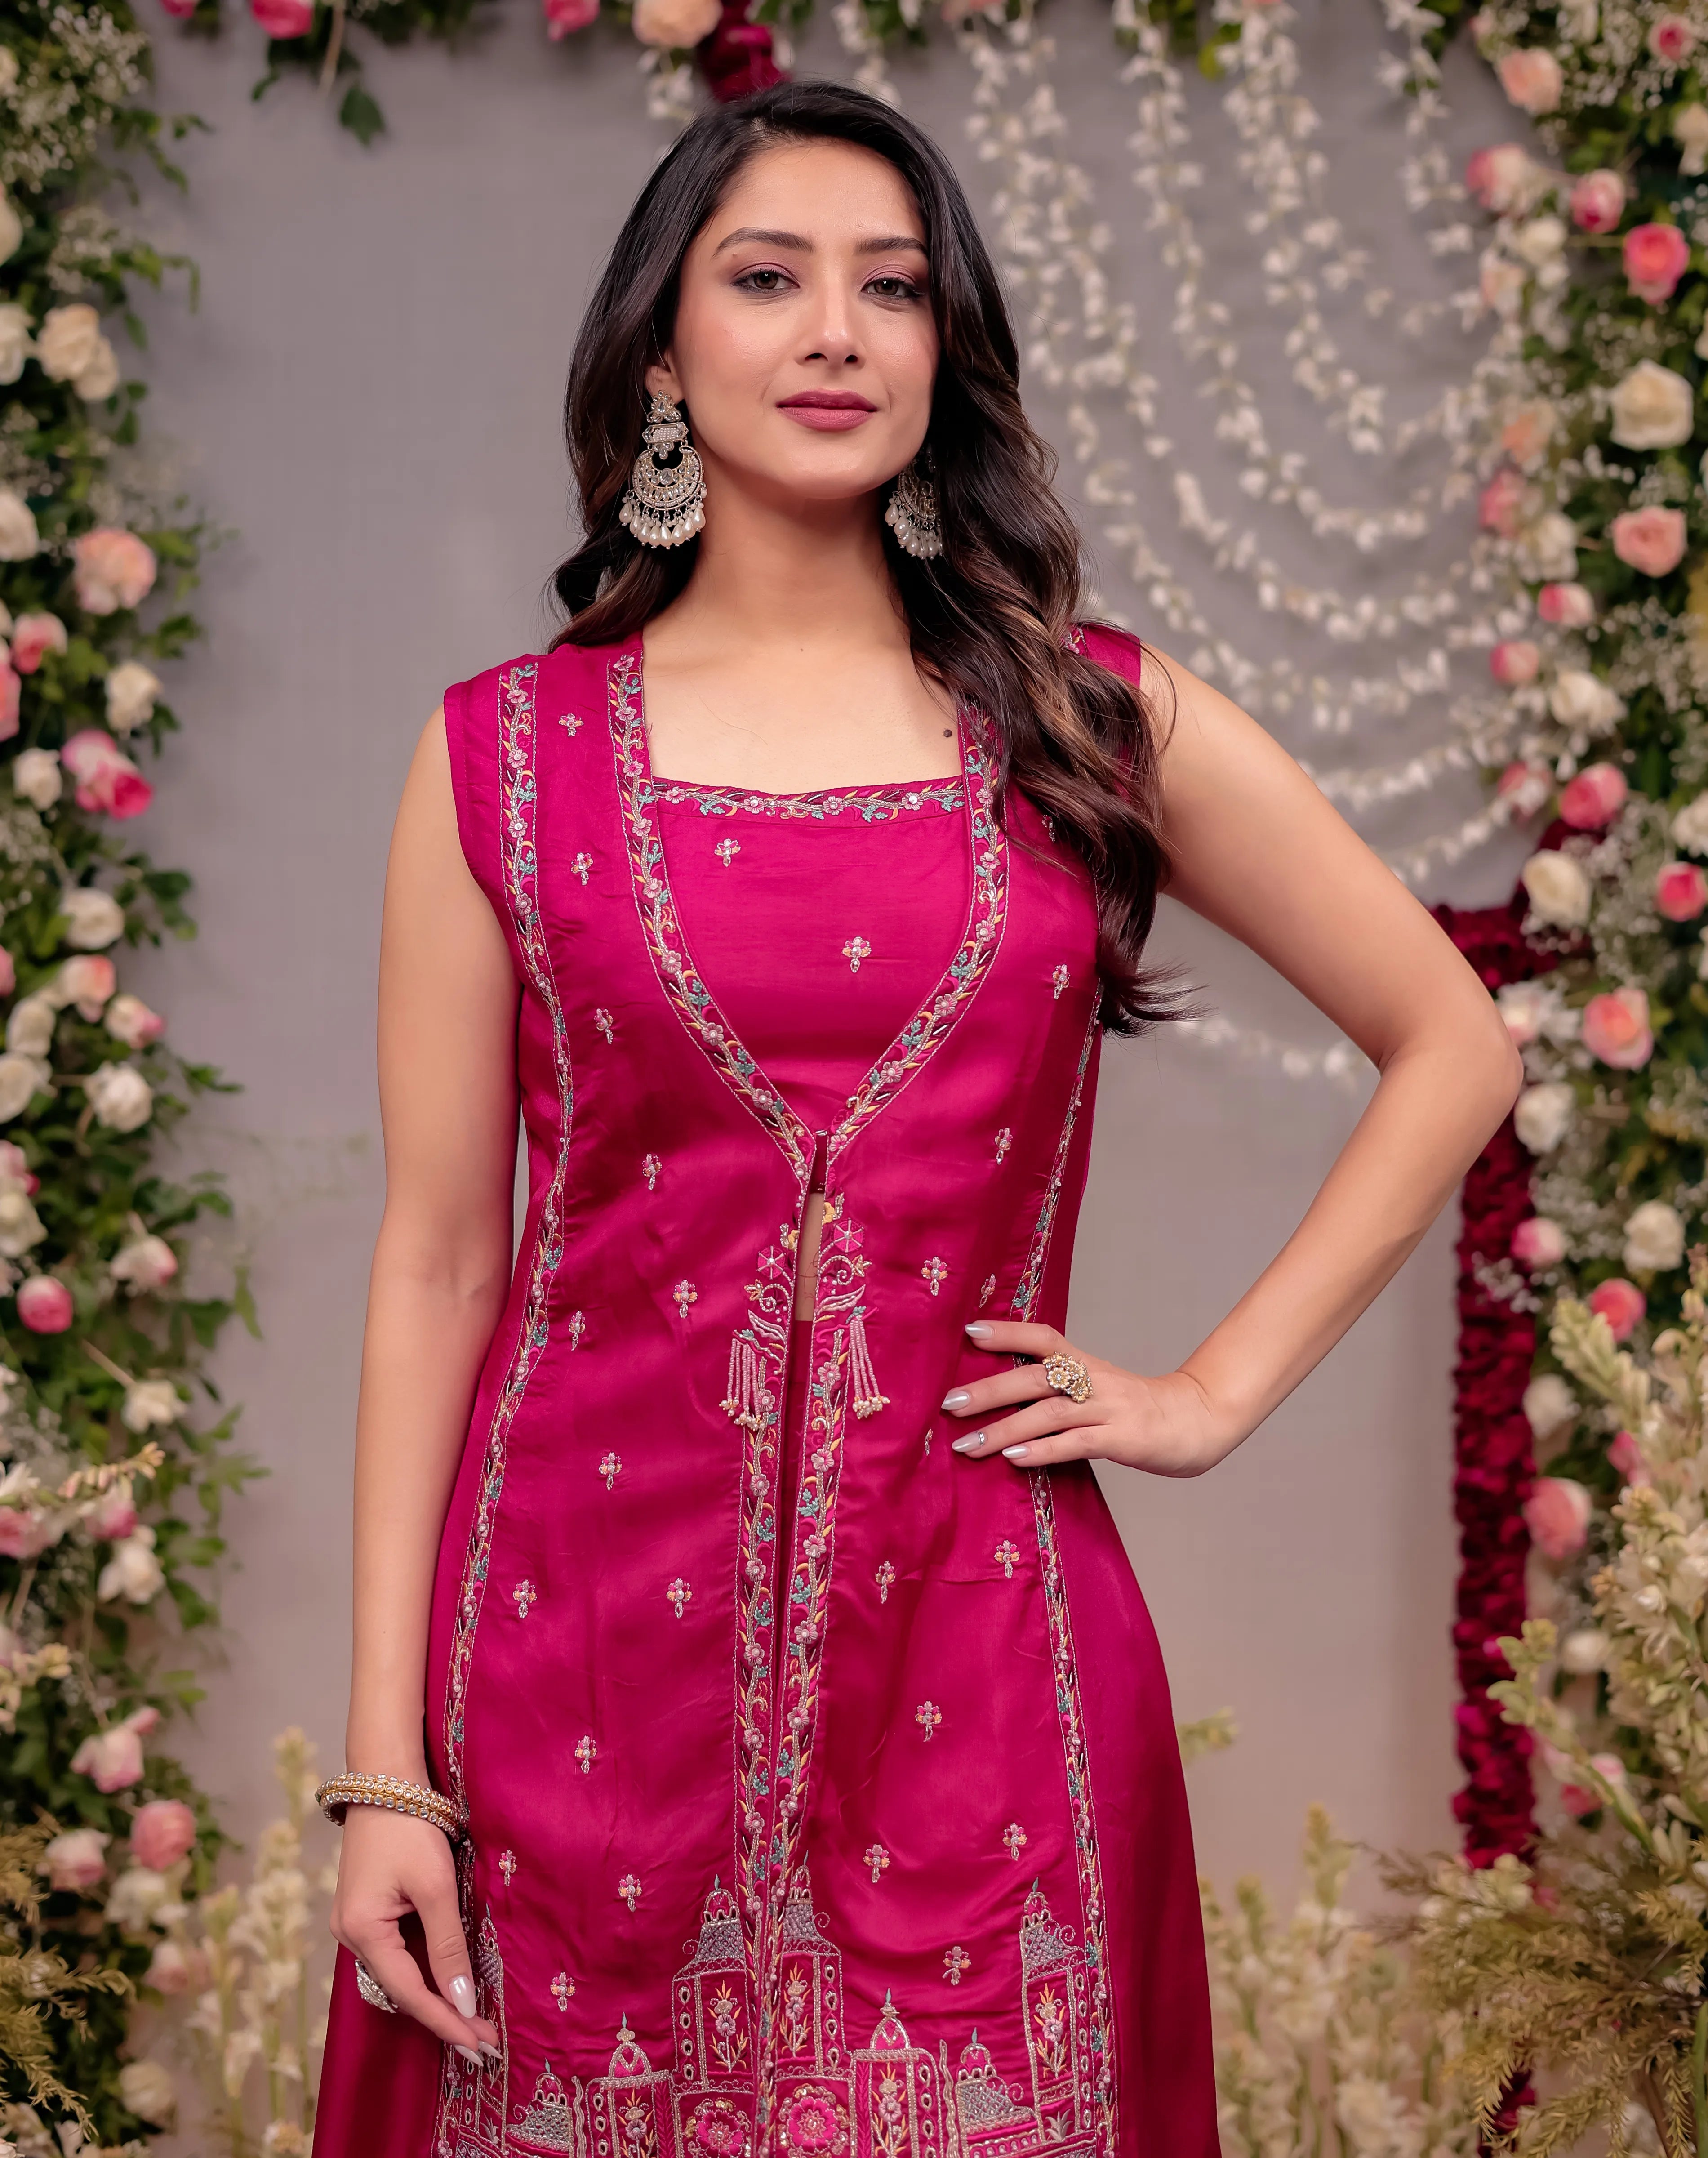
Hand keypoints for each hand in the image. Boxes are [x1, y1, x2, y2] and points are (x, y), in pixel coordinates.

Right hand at [329, 1803, 499, 2060]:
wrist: (384, 1780)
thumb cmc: (410, 1828)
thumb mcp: (434, 1887)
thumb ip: (448, 1946)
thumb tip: (462, 2001)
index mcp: (362, 1933)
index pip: (410, 1993)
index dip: (446, 2022)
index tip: (480, 2047)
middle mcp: (350, 1937)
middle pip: (402, 1990)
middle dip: (443, 2016)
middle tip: (484, 2043)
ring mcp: (355, 1926)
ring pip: (399, 1975)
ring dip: (435, 1996)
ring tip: (473, 2022)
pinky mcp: (365, 1914)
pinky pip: (396, 1955)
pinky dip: (424, 1972)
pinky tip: (449, 1983)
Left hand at [940, 1321, 1234, 1476]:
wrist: (1197, 1422)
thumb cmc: (1136, 1409)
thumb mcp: (1096, 1388)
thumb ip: (1058, 1389)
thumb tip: (1001, 1398)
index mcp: (1086, 1364)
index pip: (1043, 1337)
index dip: (1007, 1332)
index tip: (968, 1331)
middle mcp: (1094, 1380)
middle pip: (1036, 1377)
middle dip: (989, 1390)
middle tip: (949, 1403)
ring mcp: (1109, 1409)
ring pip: (1049, 1413)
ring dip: (1005, 1429)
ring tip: (968, 1444)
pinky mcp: (1122, 1439)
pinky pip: (1076, 1443)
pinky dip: (1043, 1451)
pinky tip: (1014, 1460)